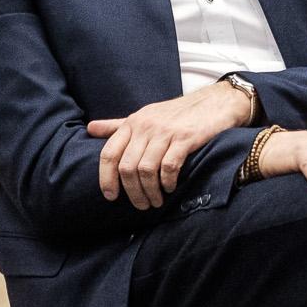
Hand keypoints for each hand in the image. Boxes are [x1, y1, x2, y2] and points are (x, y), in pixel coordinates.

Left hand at [88, 80, 253, 209]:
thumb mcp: (145, 115)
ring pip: (145, 170)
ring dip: (149, 192)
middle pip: (127, 167)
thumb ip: (117, 125)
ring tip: (156, 201)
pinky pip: (169, 166)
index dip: (106, 178)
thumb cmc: (178, 114)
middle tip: (141, 205)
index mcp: (133, 122)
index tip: (111, 196)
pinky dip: (167, 182)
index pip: (109, 153)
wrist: (216, 102)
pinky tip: (171, 188)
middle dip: (132, 192)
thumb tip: (90, 129)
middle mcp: (146, 126)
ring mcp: (165, 132)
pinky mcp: (186, 138)